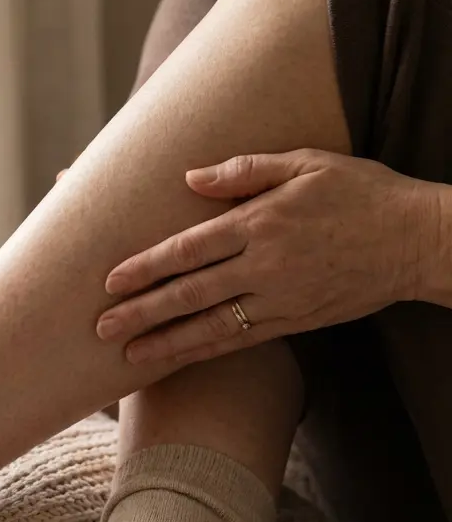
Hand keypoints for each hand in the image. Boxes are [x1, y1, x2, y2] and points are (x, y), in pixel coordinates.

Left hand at [95, 150, 438, 364]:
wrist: (419, 241)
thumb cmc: (362, 193)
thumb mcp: (308, 163)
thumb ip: (245, 171)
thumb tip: (189, 177)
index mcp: (262, 222)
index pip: (189, 248)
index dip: (146, 266)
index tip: (110, 281)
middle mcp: (265, 265)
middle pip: (190, 293)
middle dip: (142, 312)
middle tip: (101, 327)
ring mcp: (280, 299)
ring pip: (211, 326)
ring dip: (166, 342)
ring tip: (128, 355)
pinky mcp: (295, 322)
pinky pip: (240, 341)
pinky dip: (204, 352)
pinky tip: (176, 358)